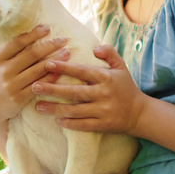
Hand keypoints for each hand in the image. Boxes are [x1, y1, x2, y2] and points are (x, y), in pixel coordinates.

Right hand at [0, 25, 70, 127]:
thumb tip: (32, 34)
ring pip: (38, 69)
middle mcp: (4, 70)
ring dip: (55, 60)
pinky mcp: (19, 99)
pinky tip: (60, 71)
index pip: (18, 42)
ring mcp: (11, 85)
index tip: (47, 28)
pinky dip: (50, 77)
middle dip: (50, 45)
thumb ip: (10, 53)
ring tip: (67, 53)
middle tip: (63, 39)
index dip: (34, 34)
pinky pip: (39, 85)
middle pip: (31, 54)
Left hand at [31, 44, 145, 134]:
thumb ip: (109, 52)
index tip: (47, 64)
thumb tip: (94, 48)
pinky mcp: (103, 125)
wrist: (140, 113)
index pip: (81, 71)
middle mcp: (103, 94)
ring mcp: (103, 111)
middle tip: (34, 87)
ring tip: (38, 106)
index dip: (64, 68)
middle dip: (52, 90)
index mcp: (106, 78)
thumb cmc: (126, 87)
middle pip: (74, 92)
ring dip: (55, 109)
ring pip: (75, 111)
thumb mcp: (121, 66)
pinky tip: (56, 121)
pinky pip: (83, 125)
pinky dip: (69, 123)